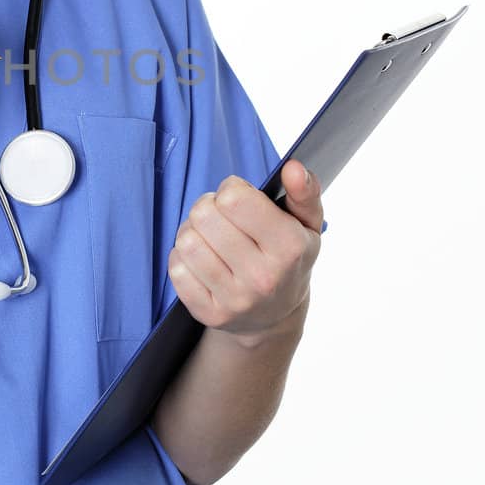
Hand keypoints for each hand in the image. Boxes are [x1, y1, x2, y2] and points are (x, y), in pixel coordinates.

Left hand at [166, 159, 323, 344]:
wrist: (275, 316)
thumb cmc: (289, 258)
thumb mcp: (308, 224)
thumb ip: (305, 191)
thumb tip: (293, 168)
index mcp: (290, 248)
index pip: (235, 199)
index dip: (231, 189)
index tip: (239, 199)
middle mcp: (263, 277)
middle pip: (204, 216)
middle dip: (209, 207)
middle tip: (221, 217)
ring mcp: (235, 300)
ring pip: (187, 241)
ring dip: (193, 231)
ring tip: (210, 236)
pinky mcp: (209, 313)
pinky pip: (176, 268)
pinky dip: (183, 258)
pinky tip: (202, 261)